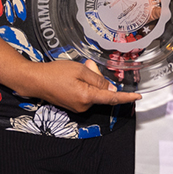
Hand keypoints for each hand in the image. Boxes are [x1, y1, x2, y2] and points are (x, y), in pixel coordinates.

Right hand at [18, 58, 140, 113]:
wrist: (34, 81)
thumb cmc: (55, 73)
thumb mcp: (79, 70)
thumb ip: (97, 79)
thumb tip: (111, 89)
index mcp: (86, 97)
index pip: (112, 98)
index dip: (126, 97)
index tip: (138, 97)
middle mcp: (83, 106)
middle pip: (102, 92)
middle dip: (99, 79)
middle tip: (87, 66)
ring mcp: (77, 107)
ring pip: (93, 93)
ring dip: (90, 81)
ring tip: (75, 71)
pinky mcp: (73, 105)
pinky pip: (86, 95)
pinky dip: (85, 85)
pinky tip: (73, 77)